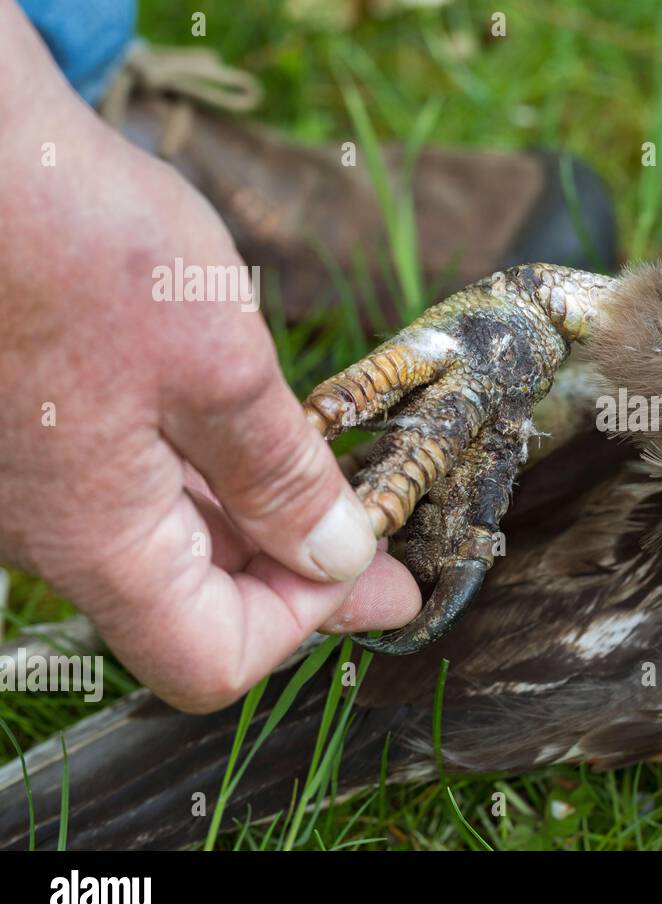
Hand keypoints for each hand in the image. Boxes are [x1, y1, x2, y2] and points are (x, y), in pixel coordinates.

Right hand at [0, 0, 418, 711]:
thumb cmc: (78, 244)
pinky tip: (258, 431)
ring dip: (258, 520)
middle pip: (192, 603)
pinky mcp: (33, 426)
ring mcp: (37, 480)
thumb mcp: (220, 367)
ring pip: (165, 540)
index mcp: (98, 539)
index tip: (375, 569)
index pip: (211, 659)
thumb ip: (278, 476)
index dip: (306, 624)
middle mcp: (53, 530)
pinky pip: (130, 483)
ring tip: (340, 485)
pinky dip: (208, 474)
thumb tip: (334, 555)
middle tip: (384, 541)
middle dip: (297, 574)